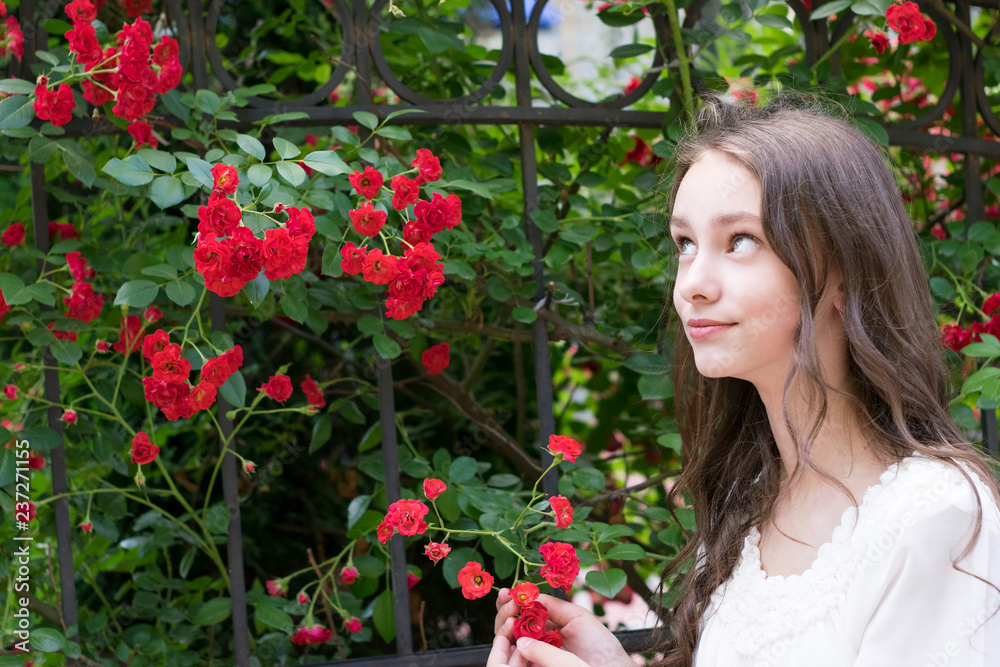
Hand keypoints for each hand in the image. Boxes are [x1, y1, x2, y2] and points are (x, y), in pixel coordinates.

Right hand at [492, 588, 634, 666]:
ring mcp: (533, 653)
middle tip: (509, 602)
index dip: (512, 600)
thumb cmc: (599, 645)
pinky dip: (507, 641)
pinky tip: (512, 629)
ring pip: (507, 637)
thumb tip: (529, 594)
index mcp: (548, 624)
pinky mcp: (532, 665)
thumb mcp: (577, 617)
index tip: (507, 592)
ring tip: (511, 616)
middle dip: (505, 609)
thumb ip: (553, 605)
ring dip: (503, 622)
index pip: (523, 611)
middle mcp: (538, 638)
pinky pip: (512, 656)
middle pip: (510, 622)